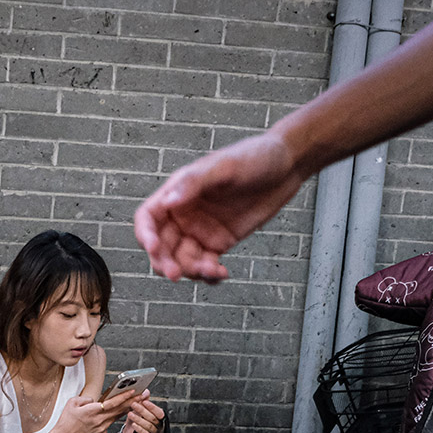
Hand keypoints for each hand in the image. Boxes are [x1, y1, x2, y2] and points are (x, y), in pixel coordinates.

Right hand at [47, 387, 141, 432]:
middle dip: (133, 401)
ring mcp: (101, 428)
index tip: (134, 391)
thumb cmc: (65, 423)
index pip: (112, 402)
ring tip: (135, 401)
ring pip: (116, 416)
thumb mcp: (72, 403)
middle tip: (143, 395)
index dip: (125, 396)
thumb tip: (94, 400)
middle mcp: (99, 420)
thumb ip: (86, 398)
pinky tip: (113, 413)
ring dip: (126, 409)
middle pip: (119, 409)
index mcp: (92, 411)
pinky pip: (108, 423)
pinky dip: (111, 418)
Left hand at [120, 393, 164, 432]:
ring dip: (139, 419)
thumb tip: (146, 391)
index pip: (159, 412)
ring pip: (149, 426)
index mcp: (159, 419)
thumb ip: (144, 401)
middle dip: (142, 411)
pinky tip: (134, 424)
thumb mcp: (139, 411)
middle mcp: (159, 427)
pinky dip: (139, 429)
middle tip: (134, 405)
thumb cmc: (136, 422)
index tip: (144, 401)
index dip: (152, 407)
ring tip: (130, 414)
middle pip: (153, 418)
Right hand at [134, 130, 305, 283]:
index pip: (148, 218)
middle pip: (161, 246)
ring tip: (212, 271)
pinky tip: (221, 274)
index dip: (145, 236)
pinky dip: (209, 275)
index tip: (154, 250)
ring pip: (182, 260)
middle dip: (165, 262)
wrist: (287, 166)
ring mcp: (200, 230)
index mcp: (177, 192)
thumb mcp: (225, 167)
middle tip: (176, 275)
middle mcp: (184, 214)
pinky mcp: (219, 242)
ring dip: (191, 271)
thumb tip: (168, 201)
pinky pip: (205, 265)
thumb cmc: (254, 157)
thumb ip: (194, 183)